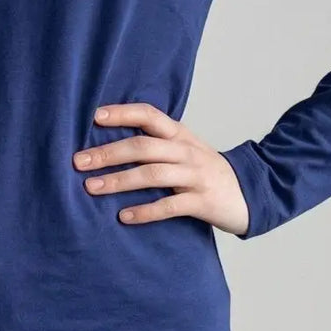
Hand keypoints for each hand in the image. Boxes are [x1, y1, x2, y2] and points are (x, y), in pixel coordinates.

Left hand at [73, 101, 248, 236]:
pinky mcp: (202, 202)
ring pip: (152, 174)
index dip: (122, 113)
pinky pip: (169, 206)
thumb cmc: (207, 171)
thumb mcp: (185, 149)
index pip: (149, 115)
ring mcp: (195, 176)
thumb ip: (157, 143)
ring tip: (92, 187)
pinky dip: (145, 211)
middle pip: (143, 146)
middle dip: (108, 153)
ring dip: (119, 181)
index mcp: (180, 135)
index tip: (95, 117)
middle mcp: (186, 151)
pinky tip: (124, 217)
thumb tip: (111, 142)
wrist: (251, 193)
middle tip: (79, 161)